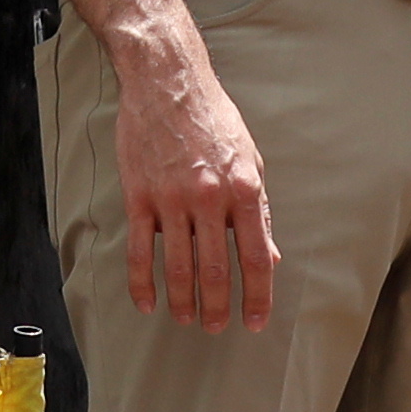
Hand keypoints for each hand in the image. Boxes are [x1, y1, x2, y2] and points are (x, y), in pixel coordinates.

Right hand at [110, 4, 279, 333]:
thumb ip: (259, 209)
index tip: (256, 321)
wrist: (168, 83)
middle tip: (216, 328)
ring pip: (178, 267)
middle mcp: (210, 198)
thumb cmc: (214, 120)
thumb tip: (271, 254)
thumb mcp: (250, 160)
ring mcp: (172, 199)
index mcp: (244, 189)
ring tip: (187, 319)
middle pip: (217, 269)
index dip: (258, 295)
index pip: (257, 256)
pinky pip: (141, 250)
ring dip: (184, 301)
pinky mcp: (139, 196)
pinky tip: (148, 303)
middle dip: (218, 307)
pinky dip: (143, 283)